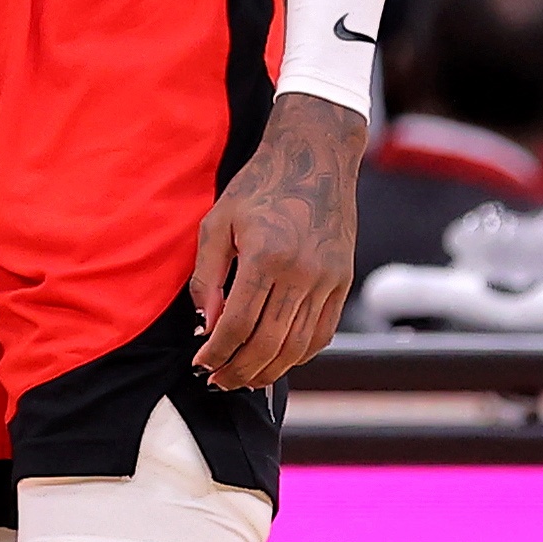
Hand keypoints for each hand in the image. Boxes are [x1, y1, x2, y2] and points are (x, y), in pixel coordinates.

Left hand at [190, 91, 363, 391]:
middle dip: (239, 370)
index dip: (217, 351)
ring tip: (244, 379)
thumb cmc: (258, 187)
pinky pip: (321, 333)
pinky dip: (298, 355)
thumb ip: (207, 276)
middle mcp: (303, 274)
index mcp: (267, 257)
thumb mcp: (218, 222)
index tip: (201, 364)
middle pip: (269, 343)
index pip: (238, 323)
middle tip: (218, 381)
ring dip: (269, 370)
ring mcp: (328, 281)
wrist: (314, 159)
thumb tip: (206, 325)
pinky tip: (276, 361)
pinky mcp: (342, 283)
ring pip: (298, 346)